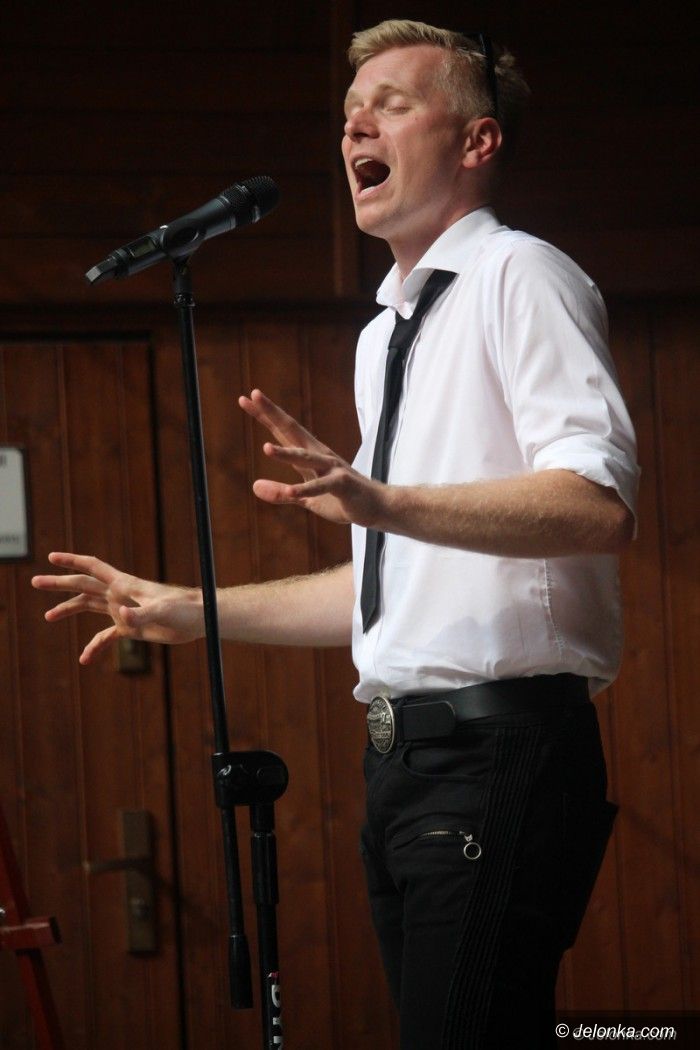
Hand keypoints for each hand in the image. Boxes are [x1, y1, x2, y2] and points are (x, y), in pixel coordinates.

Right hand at [31, 553, 202, 663]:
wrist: (199, 620)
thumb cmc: (184, 609)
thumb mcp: (161, 611)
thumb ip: (140, 614)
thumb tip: (120, 614)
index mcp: (124, 585)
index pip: (93, 568)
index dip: (73, 561)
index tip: (52, 557)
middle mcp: (119, 595)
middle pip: (83, 586)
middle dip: (59, 583)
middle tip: (35, 582)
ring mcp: (123, 610)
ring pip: (89, 607)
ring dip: (69, 609)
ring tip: (48, 617)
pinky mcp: (131, 627)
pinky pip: (106, 636)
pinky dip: (94, 646)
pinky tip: (85, 659)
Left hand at [239, 389, 383, 525]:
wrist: (377, 506)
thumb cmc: (342, 499)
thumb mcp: (306, 499)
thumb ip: (281, 492)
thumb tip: (254, 486)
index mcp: (309, 455)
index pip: (282, 431)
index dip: (264, 415)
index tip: (244, 399)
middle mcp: (319, 455)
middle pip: (291, 431)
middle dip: (272, 414)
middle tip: (252, 395)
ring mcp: (332, 468)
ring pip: (305, 458)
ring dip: (286, 454)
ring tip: (265, 448)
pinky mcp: (342, 485)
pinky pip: (322, 486)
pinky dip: (306, 489)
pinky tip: (290, 490)